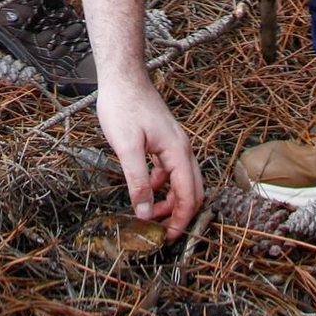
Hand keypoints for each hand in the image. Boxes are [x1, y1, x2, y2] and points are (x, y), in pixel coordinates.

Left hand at [95, 70, 202, 236]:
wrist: (123, 76)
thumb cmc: (123, 106)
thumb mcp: (126, 148)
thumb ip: (137, 181)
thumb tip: (145, 213)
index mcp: (178, 152)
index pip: (189, 195)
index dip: (181, 221)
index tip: (167, 239)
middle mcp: (182, 148)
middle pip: (192, 190)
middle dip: (180, 214)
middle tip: (161, 233)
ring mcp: (174, 143)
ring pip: (182, 181)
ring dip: (171, 201)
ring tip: (151, 215)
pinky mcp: (164, 140)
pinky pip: (171, 170)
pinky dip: (163, 185)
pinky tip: (146, 188)